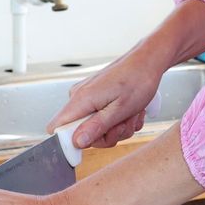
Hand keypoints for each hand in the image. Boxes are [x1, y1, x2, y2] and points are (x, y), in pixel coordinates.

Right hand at [44, 41, 166, 149]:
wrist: (147, 62)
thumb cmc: (137, 81)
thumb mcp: (120, 110)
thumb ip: (97, 127)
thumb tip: (77, 142)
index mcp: (80, 99)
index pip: (57, 128)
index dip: (71, 142)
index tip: (96, 140)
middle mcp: (78, 98)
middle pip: (81, 134)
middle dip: (106, 135)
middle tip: (123, 124)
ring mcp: (87, 98)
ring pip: (95, 129)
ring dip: (117, 128)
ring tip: (130, 115)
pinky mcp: (95, 98)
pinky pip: (102, 120)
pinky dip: (118, 121)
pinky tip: (130, 111)